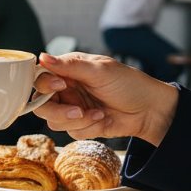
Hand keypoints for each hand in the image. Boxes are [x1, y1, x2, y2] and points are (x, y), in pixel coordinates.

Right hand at [33, 53, 178, 144]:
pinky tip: (103, 119)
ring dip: (77, 121)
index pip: (41, 78)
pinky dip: (88, 128)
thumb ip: (70, 66)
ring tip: (98, 114)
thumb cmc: (129, 84)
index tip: (61, 86)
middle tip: (77, 110)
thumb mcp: (100, 70)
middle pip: (41, 104)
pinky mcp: (81, 125)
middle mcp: (67, 90)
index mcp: (68, 71)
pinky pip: (71, 132)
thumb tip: (42, 57)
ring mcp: (73, 108)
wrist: (150, 110)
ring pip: (54, 122)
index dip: (45, 84)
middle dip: (57, 111)